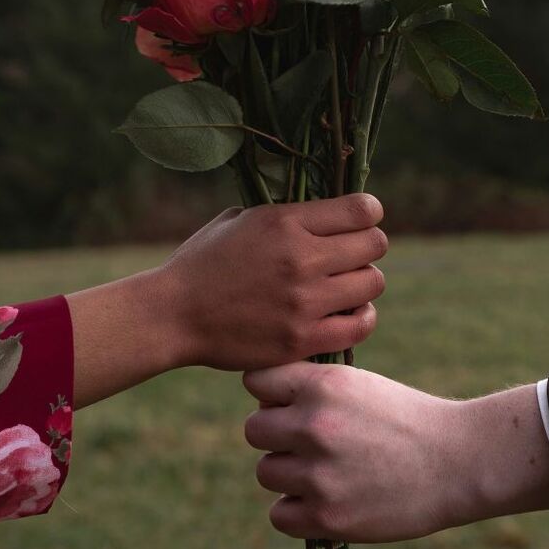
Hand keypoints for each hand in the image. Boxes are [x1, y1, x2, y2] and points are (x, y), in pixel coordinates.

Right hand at [68, 194, 386, 405]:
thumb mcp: (240, 218)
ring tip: (347, 284)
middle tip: (353, 253)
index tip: (363, 217)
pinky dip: (361, 316)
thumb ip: (285, 213)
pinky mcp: (302, 339)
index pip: (361, 210)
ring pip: (373, 283)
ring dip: (364, 280)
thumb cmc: (203, 261)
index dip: (370, 211)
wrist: (173, 314)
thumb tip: (325, 211)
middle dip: (368, 244)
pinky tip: (347, 312)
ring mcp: (304, 302)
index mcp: (285, 222)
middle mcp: (301, 259)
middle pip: (375, 245)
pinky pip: (360, 325)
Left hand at [243, 365, 548, 542]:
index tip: (289, 403)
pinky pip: (279, 514)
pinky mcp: (327, 517)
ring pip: (266, 472)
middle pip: (254, 430)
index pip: (256, 381)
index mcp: (324, 385)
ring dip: (288, 474)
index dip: (271, 393)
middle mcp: (315, 425)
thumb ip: (310, 388)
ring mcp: (319, 474)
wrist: (457, 461)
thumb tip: (259, 398)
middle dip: (276, 435)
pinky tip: (325, 499)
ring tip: (324, 471)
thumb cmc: (404, 417)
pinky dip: (297, 510)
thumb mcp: (358, 383)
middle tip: (309, 442)